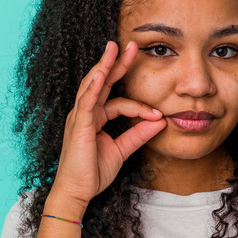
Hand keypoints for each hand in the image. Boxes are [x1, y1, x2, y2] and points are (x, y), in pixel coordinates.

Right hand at [51, 40, 165, 207]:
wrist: (77, 192)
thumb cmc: (93, 173)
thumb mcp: (122, 150)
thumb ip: (139, 135)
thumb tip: (160, 121)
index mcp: (94, 117)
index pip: (118, 101)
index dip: (139, 106)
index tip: (158, 114)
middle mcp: (85, 113)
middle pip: (102, 82)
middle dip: (117, 63)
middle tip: (131, 44)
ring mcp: (79, 117)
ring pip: (92, 85)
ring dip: (104, 66)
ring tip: (114, 48)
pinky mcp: (77, 126)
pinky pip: (85, 103)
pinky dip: (92, 88)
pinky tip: (100, 75)